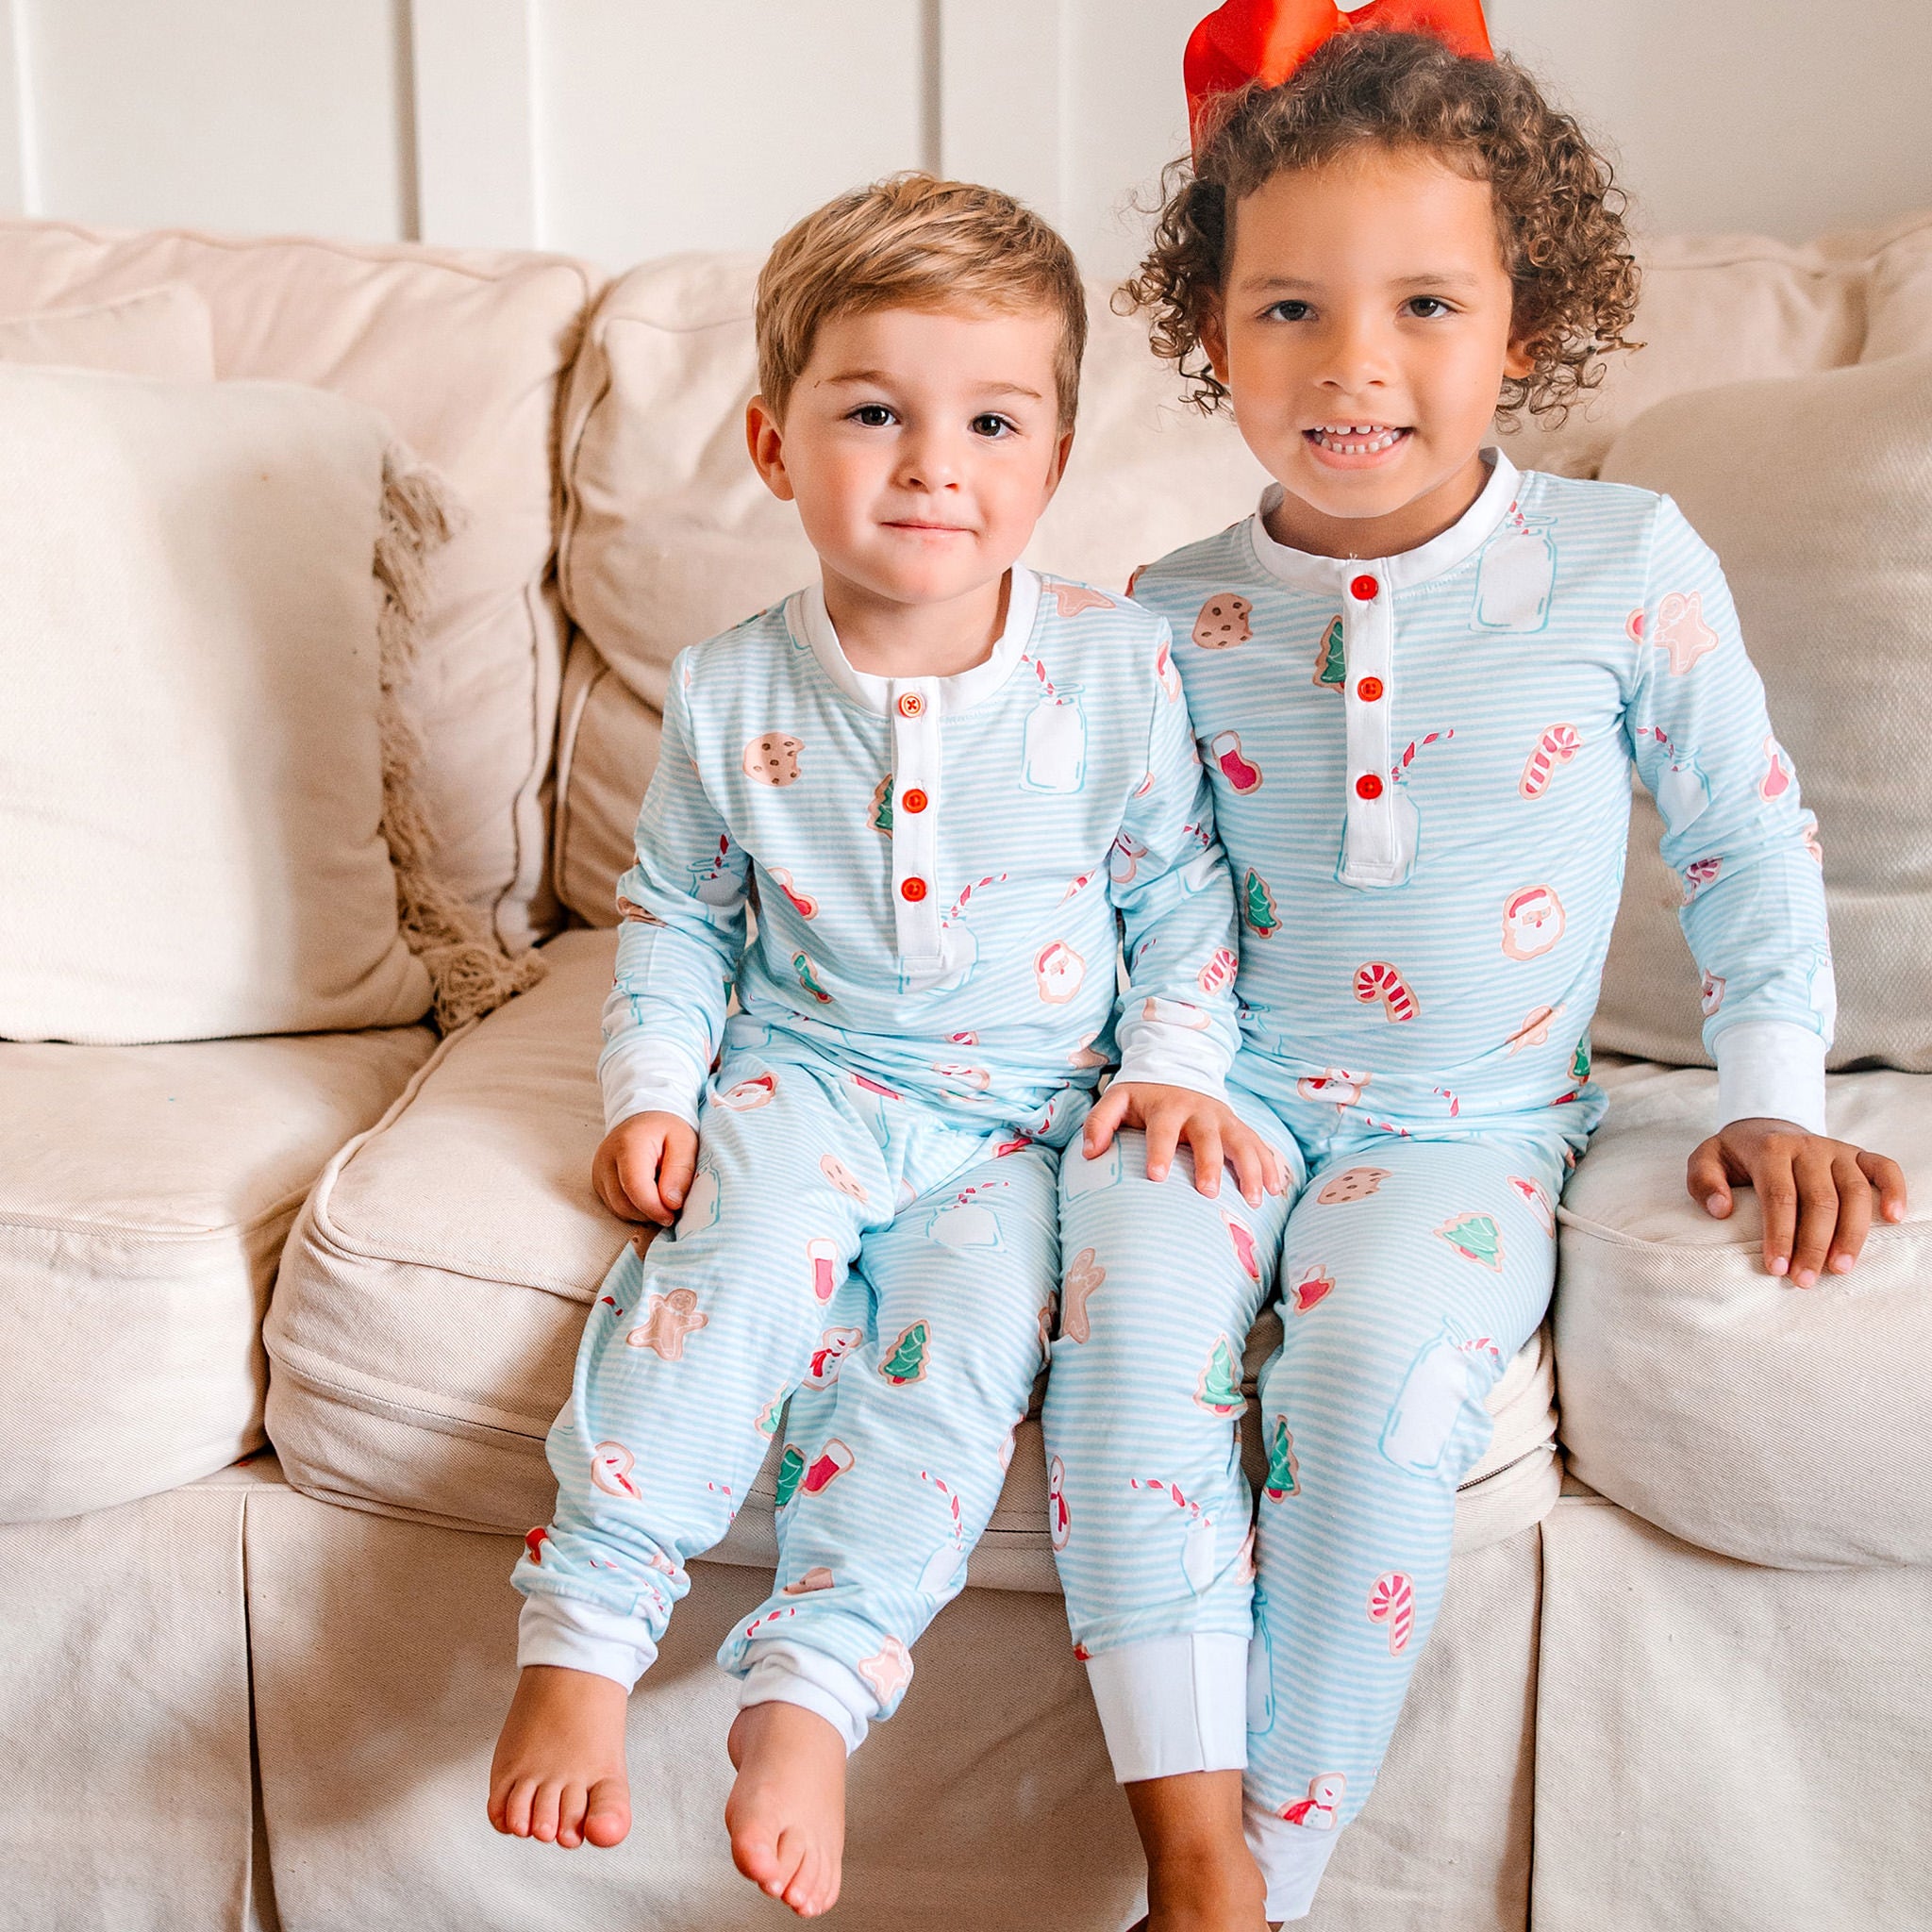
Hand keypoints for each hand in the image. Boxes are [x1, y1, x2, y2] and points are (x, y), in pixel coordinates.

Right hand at [592, 1111, 699, 1226]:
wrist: (645, 1118)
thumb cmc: (667, 1129)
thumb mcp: (685, 1142)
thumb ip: (680, 1171)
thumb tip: (671, 1204)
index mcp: (628, 1145)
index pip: (634, 1186)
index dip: (653, 1208)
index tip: (672, 1215)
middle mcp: (606, 1160)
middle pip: (623, 1203)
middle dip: (649, 1213)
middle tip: (672, 1209)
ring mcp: (599, 1172)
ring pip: (618, 1209)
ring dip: (642, 1213)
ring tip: (661, 1199)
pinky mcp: (599, 1182)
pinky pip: (615, 1206)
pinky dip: (634, 1209)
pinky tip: (649, 1196)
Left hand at [1083, 1082, 1287, 1205]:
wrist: (1179, 1067)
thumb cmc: (1144, 1097)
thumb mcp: (1118, 1099)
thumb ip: (1099, 1122)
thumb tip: (1089, 1153)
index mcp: (1167, 1106)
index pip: (1163, 1129)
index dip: (1159, 1151)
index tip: (1156, 1177)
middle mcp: (1199, 1111)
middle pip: (1208, 1137)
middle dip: (1209, 1164)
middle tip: (1208, 1192)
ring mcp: (1224, 1119)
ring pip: (1242, 1142)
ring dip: (1251, 1169)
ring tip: (1255, 1199)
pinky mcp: (1239, 1126)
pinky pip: (1259, 1145)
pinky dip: (1270, 1165)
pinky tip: (1277, 1189)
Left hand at [1688, 1117, 1906, 1286]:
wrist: (1765, 1128)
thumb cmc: (1737, 1156)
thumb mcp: (1707, 1160)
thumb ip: (1704, 1181)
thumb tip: (1721, 1210)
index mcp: (1772, 1150)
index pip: (1780, 1196)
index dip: (1780, 1235)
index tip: (1777, 1268)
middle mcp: (1808, 1147)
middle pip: (1820, 1200)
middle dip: (1813, 1245)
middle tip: (1805, 1280)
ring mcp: (1837, 1150)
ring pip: (1855, 1192)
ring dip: (1851, 1234)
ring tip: (1840, 1269)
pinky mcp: (1858, 1154)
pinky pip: (1885, 1167)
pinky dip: (1894, 1190)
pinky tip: (1893, 1219)